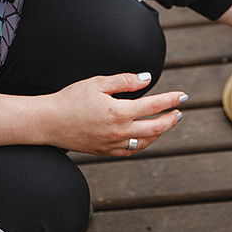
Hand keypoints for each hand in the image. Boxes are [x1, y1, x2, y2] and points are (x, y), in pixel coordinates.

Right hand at [40, 72, 186, 155]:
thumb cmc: (71, 99)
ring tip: (165, 123)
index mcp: (119, 112)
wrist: (49, 122)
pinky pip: (130, 151)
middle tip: (179, 111)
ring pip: (145, 142)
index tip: (182, 96)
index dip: (171, 100)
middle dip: (171, 119)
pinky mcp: (105, 151)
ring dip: (159, 133)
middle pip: (156, 128)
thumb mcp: (97, 83)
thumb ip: (124, 81)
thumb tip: (147, 80)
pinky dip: (141, 144)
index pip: (154, 105)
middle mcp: (119, 131)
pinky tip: (143, 136)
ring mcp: (113, 144)